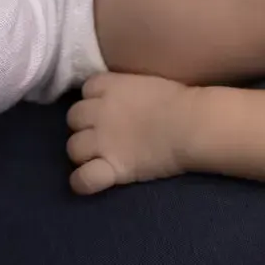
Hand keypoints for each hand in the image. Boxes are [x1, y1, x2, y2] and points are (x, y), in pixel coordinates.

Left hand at [66, 73, 194, 193]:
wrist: (191, 125)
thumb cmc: (179, 100)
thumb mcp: (148, 82)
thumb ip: (128, 88)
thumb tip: (127, 98)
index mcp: (110, 86)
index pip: (87, 89)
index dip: (96, 99)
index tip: (111, 105)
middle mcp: (98, 112)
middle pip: (74, 117)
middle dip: (86, 124)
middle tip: (105, 132)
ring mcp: (101, 141)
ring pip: (73, 148)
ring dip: (84, 152)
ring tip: (101, 156)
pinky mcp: (111, 167)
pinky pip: (82, 179)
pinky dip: (83, 182)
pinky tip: (94, 180)